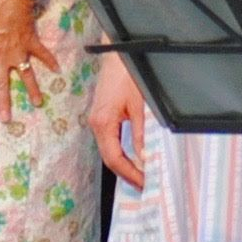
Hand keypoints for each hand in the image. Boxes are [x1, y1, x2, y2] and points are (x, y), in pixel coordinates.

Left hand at [0, 0, 61, 120]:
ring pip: (26, 74)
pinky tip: (57, 70)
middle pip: (2, 83)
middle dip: (3, 102)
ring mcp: (19, 50)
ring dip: (32, 89)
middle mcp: (2, 55)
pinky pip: (42, 53)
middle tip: (5, 119)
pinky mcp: (31, 40)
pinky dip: (50, 61)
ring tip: (38, 103)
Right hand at [89, 66, 148, 187]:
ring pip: (108, 152)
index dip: (129, 173)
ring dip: (123, 165)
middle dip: (126, 174)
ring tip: (140, 176)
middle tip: (143, 185)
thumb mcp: (140, 106)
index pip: (114, 158)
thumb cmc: (128, 75)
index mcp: (103, 123)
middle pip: (109, 158)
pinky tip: (132, 159)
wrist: (117, 55)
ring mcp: (96, 121)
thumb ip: (141, 133)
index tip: (144, 183)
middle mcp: (96, 124)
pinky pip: (109, 142)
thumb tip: (145, 156)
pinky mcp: (100, 117)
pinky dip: (120, 154)